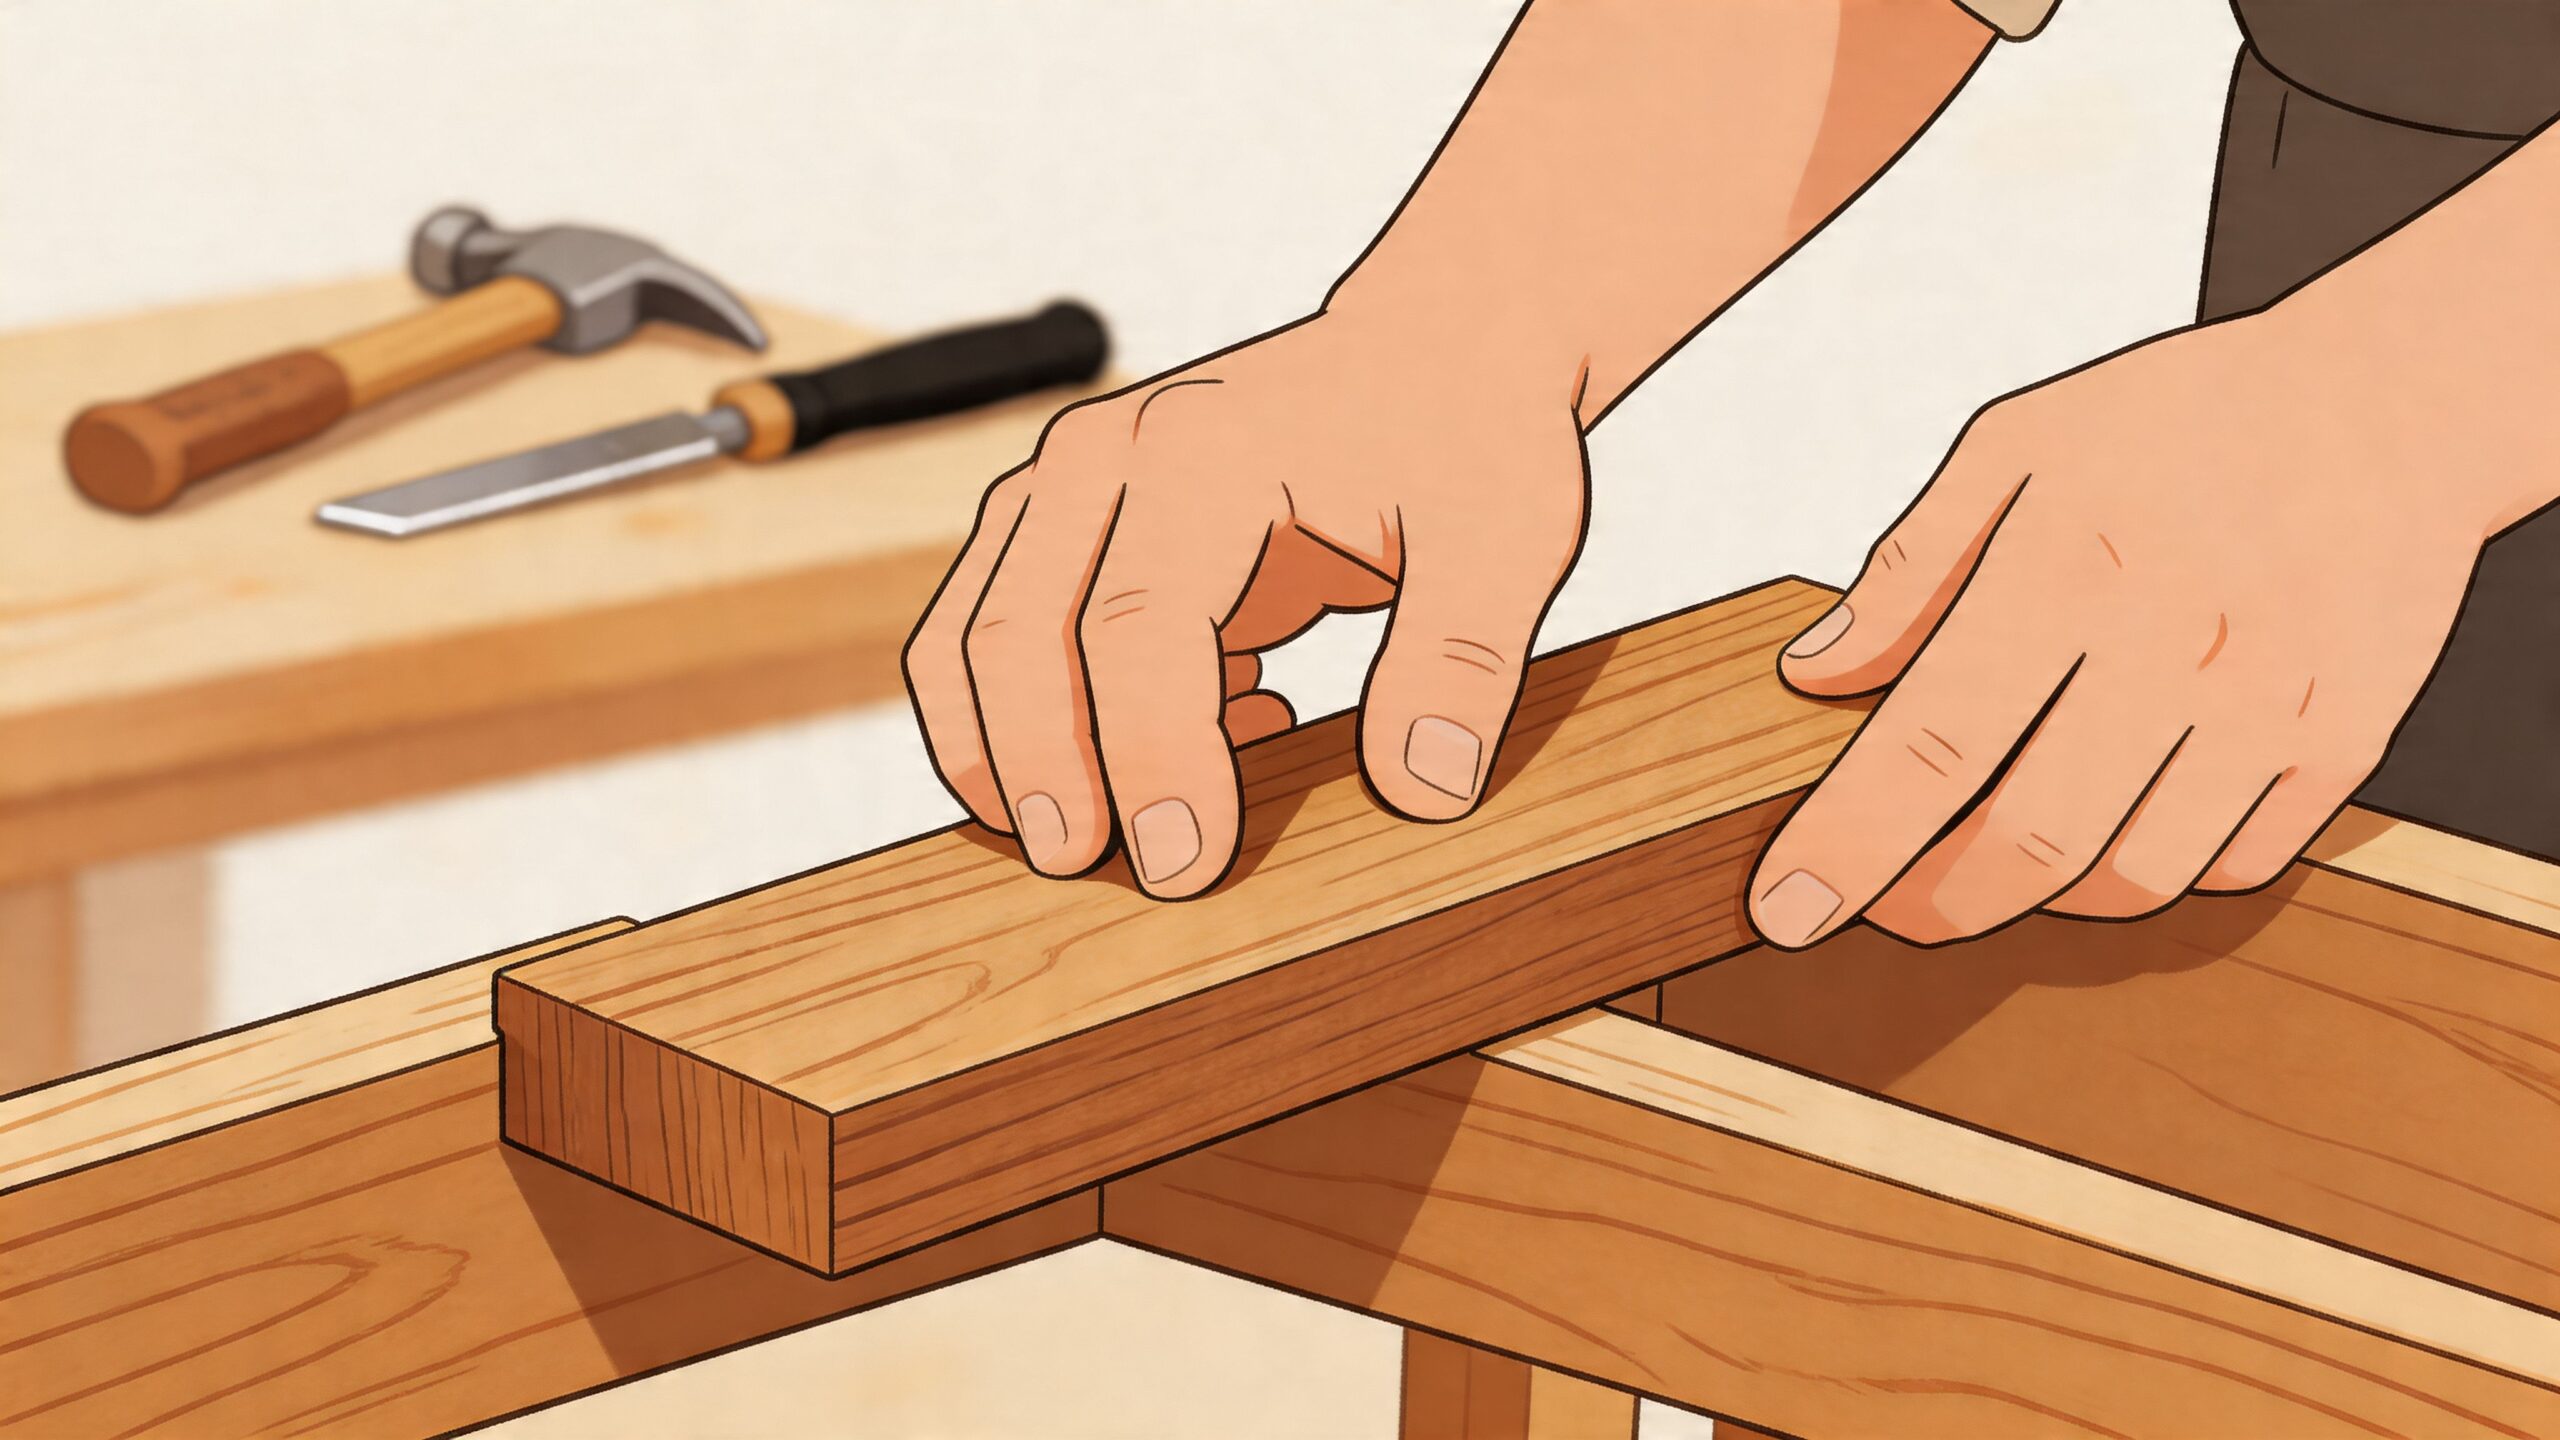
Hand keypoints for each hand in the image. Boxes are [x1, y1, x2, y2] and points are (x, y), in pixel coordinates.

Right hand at [905, 311, 1589, 896]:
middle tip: (1087, 876)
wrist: (1432, 354)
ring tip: (1084, 847)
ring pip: (968, 637)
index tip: (1186, 867)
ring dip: (1001, 757)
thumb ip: (1462, 656)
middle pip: (1018, 636)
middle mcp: (1108, 457)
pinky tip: (1173, 761)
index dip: (1152, 758)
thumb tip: (1423, 787)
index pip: (1139, 629)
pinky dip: (1030, 724)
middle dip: (1040, 774)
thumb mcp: (1509, 536)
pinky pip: (989, 640)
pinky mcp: (1055, 526)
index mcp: (1210, 452)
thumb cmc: (1464, 440)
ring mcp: (1065, 487)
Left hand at [1749, 313, 2499, 947]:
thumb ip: (1910, 567)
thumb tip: (1817, 672)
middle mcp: (2176, 647)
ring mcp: (2270, 706)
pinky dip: (2153, 873)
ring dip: (2040, 899)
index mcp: (2071, 567)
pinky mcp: (2343, 745)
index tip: (1786, 910)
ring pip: (2131, 878)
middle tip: (1882, 903)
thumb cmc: (2188, 419)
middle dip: (1930, 904)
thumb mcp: (2019, 446)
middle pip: (2028, 844)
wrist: (2390, 403)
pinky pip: (2228, 868)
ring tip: (1991, 859)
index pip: (1932, 746)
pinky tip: (2113, 824)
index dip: (1849, 847)